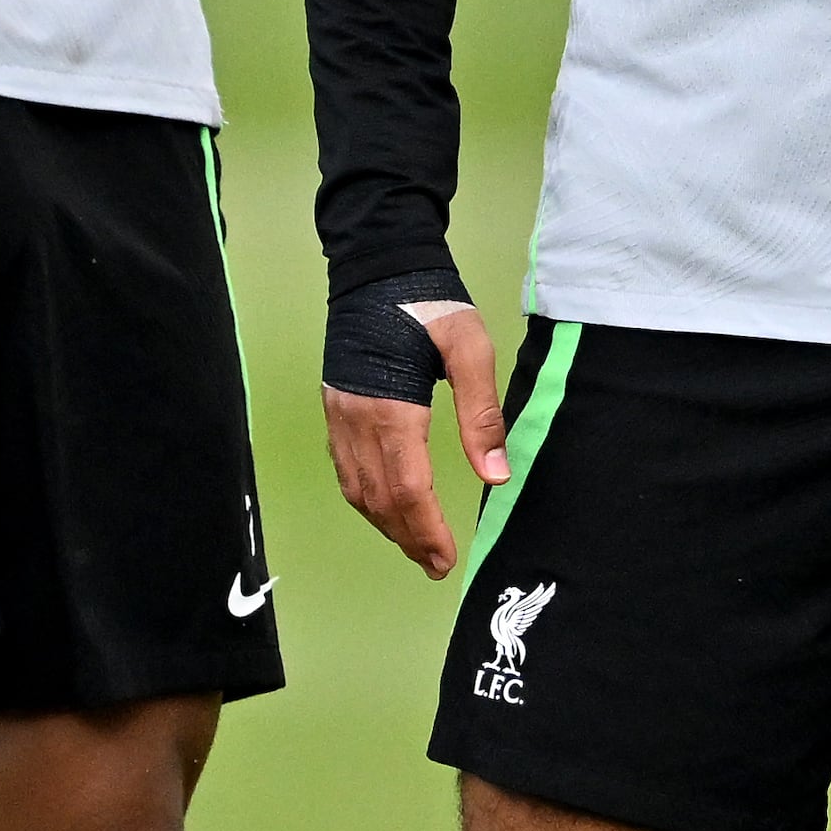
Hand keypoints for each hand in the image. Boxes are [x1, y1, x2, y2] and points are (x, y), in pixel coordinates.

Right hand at [324, 303, 510, 578]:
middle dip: (407, 537)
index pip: (408, 489)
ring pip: (356, 488)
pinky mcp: (334, 406)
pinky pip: (345, 468)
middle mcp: (356, 420)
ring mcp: (339, 414)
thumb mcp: (470, 348)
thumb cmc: (429, 302)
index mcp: (391, 409)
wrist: (377, 265)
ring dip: (384, 524)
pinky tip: (384, 506)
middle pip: (379, 498)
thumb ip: (481, 413)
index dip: (426, 530)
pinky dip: (365, 498)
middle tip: (435, 564)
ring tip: (414, 545)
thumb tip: (496, 475)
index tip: (446, 558)